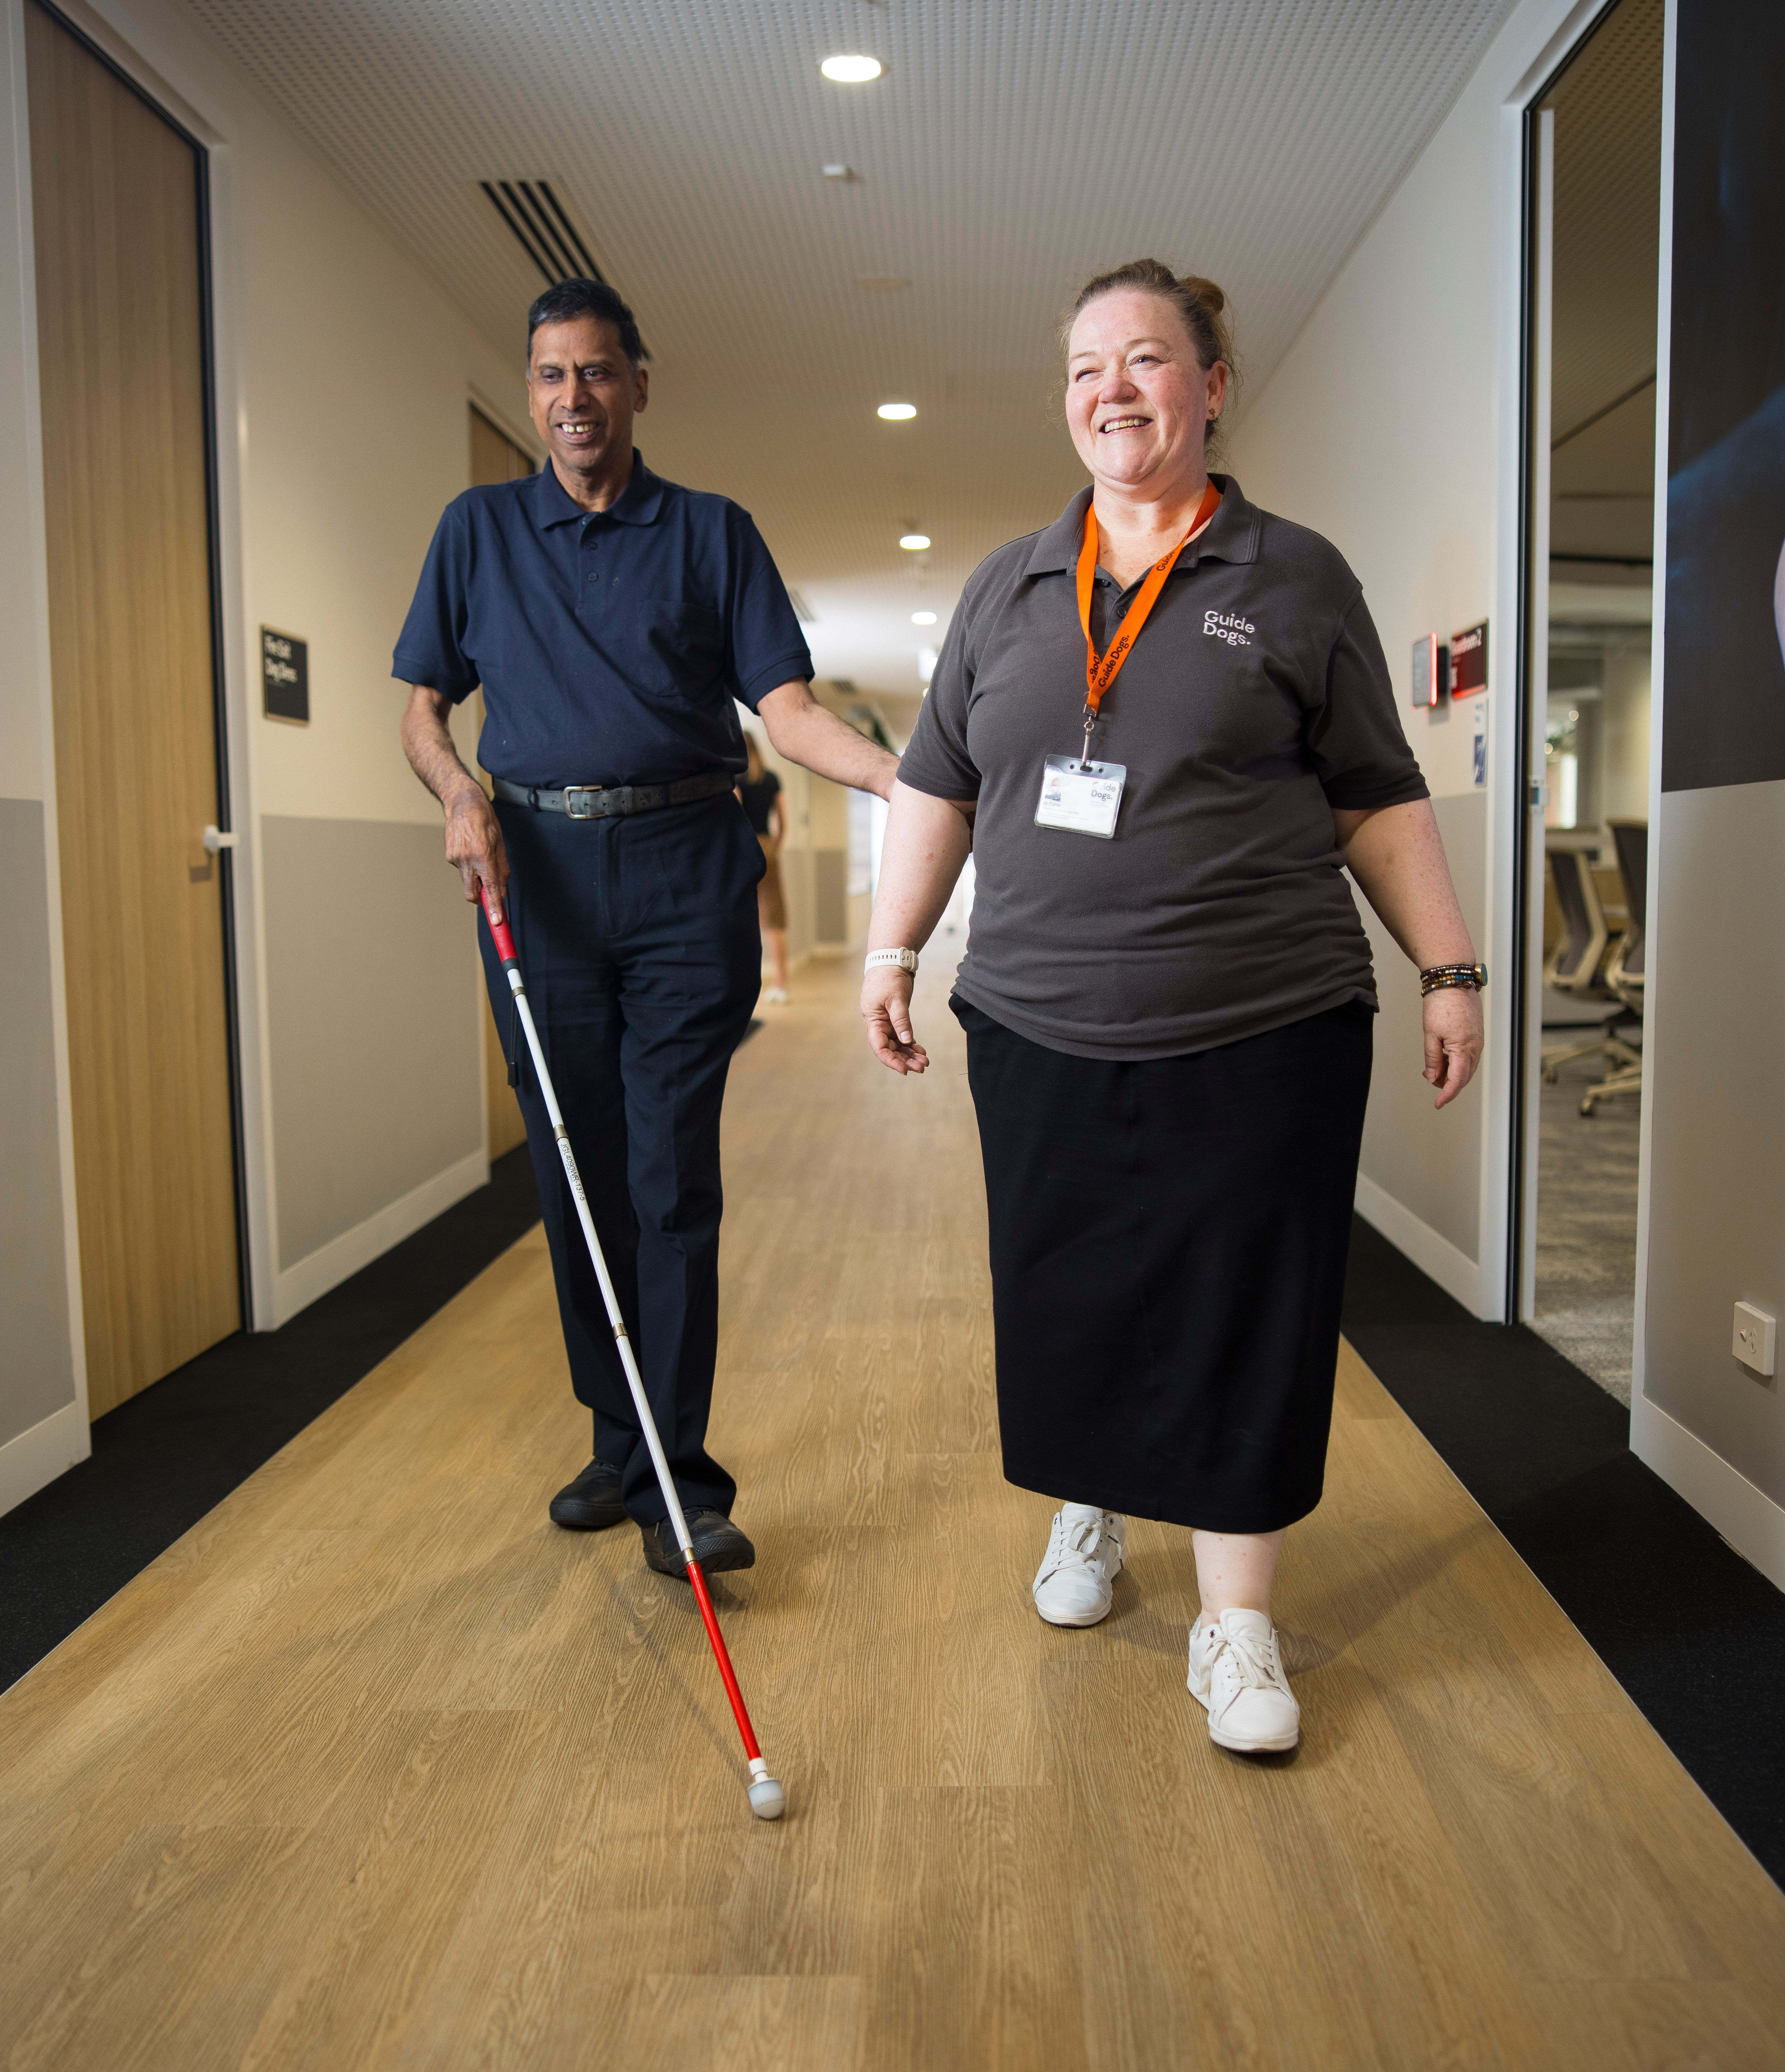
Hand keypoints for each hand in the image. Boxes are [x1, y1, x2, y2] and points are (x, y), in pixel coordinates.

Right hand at [443, 783, 508, 919]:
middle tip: (490, 894)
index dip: (494, 907)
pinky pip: (462, 869)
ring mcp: (454, 858)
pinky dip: (469, 866)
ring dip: (476, 876)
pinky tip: (472, 850)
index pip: (490, 889)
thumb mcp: (500, 844)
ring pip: (468, 880)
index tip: (496, 922)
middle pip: (472, 894)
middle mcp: (466, 860)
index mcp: (482, 856)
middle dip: (481, 899)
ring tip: (481, 855)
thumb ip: (502, 870)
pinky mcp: (448, 856)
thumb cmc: (485, 821)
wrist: (463, 803)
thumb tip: (503, 891)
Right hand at [862, 967, 927, 1073]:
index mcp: (872, 1020)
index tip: (904, 1069)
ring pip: (897, 1043)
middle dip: (904, 1059)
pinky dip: (910, 1043)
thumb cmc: (889, 976)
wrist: (892, 959)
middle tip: (922, 1067)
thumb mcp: (896, 998)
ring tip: (924, 1061)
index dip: (891, 1060)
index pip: (879, 1047)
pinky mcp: (895, 1016)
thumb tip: (906, 1041)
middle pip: (889, 1048)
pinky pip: (902, 1035)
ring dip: (909, 1053)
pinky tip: (920, 1050)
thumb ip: (901, 1020)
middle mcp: (878, 1023)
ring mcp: (886, 1021)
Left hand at [1423, 983, 1483, 1108]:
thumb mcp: (1431, 1034)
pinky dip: (1457, 1062)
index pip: (1457, 1080)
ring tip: (1433, 1069)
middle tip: (1430, 1080)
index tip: (1438, 1104)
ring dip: (1452, 1073)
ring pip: (1467, 1067)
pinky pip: (1469, 1056)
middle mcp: (1475, 1047)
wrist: (1453, 980)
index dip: (1447, 1094)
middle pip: (1464, 1076)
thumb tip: (1433, 1078)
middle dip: (1448, 1084)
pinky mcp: (1476, 1034)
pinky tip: (1444, 1057)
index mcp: (1464, 1049)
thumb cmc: (1441, 1004)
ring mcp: (1478, 1041)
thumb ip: (1433, 1058)